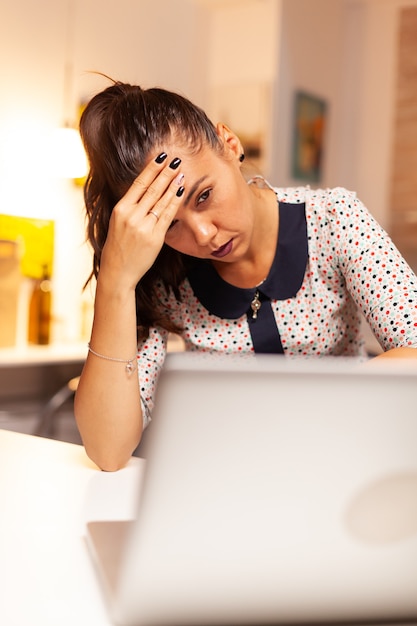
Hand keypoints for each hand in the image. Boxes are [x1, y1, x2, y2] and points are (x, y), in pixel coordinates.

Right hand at [99, 153, 184, 290]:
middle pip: (152, 188)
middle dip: (165, 172)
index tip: (161, 157)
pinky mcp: (154, 237)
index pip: (138, 183)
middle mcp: (131, 215)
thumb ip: (131, 207)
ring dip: (172, 183)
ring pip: (161, 200)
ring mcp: (143, 226)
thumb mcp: (118, 223)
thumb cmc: (119, 247)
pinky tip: (180, 191)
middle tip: (176, 159)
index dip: (151, 169)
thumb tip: (145, 190)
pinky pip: (167, 215)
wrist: (118, 271)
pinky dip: (175, 201)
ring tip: (181, 172)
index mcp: (120, 209)